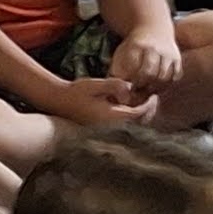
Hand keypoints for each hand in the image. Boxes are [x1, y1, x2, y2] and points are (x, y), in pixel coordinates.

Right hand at [49, 77, 163, 128]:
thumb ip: (114, 85)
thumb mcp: (95, 84)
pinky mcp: (102, 128)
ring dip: (138, 114)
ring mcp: (105, 129)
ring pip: (130, 124)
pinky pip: (122, 124)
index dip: (149, 105)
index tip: (154, 95)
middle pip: (137, 122)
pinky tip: (128, 105)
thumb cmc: (76, 91)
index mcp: (110, 118)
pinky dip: (129, 116)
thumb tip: (130, 88)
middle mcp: (109, 127)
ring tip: (142, 100)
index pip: (138, 114)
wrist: (58, 100)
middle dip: (146, 110)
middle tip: (151, 98)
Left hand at [108, 32, 184, 92]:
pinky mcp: (177, 58)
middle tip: (138, 90)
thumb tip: (119, 90)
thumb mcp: (120, 54)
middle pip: (149, 74)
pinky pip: (174, 76)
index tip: (127, 84)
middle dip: (142, 85)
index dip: (130, 81)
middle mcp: (154, 48)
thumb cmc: (132, 48)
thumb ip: (117, 71)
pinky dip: (167, 84)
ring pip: (164, 77)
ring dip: (155, 87)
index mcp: (136, 46)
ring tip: (147, 89)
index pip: (133, 69)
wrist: (152, 30)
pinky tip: (158, 85)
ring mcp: (167, 53)